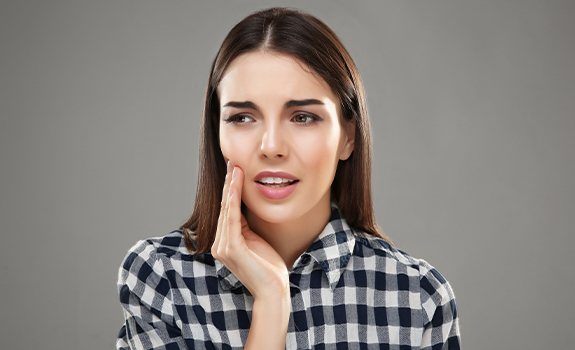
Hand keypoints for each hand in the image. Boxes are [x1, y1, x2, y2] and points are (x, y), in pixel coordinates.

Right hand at [211, 160, 289, 299]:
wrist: (274, 290)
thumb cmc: (269, 267)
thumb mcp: (256, 239)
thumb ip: (247, 226)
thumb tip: (246, 206)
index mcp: (225, 242)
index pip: (228, 210)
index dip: (232, 188)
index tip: (236, 168)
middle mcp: (219, 245)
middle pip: (225, 207)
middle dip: (230, 183)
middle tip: (233, 161)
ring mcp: (223, 248)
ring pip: (227, 211)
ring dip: (231, 188)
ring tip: (235, 168)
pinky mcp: (232, 250)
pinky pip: (232, 220)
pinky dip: (233, 203)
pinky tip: (235, 188)